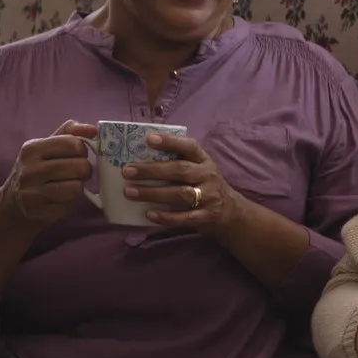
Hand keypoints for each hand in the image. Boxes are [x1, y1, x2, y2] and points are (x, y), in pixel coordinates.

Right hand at [0, 118, 98, 226]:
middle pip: (80, 167)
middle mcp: (30, 170)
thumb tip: (92, 129)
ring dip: (78, 187)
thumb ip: (69, 133)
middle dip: (85, 170)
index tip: (77, 155)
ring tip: (68, 185)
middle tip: (77, 173)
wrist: (13, 203)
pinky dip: (70, 203)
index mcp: (32, 149)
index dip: (82, 150)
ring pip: (77, 188)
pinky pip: (70, 206)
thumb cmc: (36, 169)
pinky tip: (59, 199)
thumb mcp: (46, 146)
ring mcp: (33, 193)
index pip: (73, 144)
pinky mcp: (40, 212)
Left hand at [127, 130, 242, 235]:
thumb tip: (138, 157)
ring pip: (180, 193)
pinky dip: (166, 217)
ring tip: (130, 192)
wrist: (231, 212)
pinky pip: (185, 217)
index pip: (189, 146)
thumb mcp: (198, 169)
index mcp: (204, 160)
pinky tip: (149, 214)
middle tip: (127, 171)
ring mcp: (209, 197)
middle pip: (180, 170)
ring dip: (153, 193)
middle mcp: (207, 176)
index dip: (170, 141)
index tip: (148, 139)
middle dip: (152, 170)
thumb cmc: (204, 186)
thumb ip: (178, 163)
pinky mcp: (206, 216)